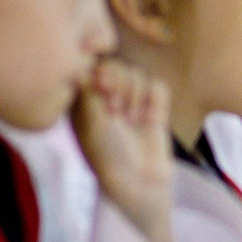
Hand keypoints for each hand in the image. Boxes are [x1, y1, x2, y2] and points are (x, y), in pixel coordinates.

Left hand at [73, 59, 174, 241]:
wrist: (139, 184)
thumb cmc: (107, 155)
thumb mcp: (91, 121)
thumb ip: (89, 87)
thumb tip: (85, 58)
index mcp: (83, 100)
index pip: (92, 65)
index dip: (101, 74)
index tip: (102, 91)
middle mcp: (105, 98)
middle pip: (117, 65)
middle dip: (120, 86)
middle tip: (117, 111)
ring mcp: (130, 102)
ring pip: (138, 74)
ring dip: (136, 97)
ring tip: (131, 120)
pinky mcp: (154, 108)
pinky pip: (158, 86)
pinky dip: (155, 101)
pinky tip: (148, 120)